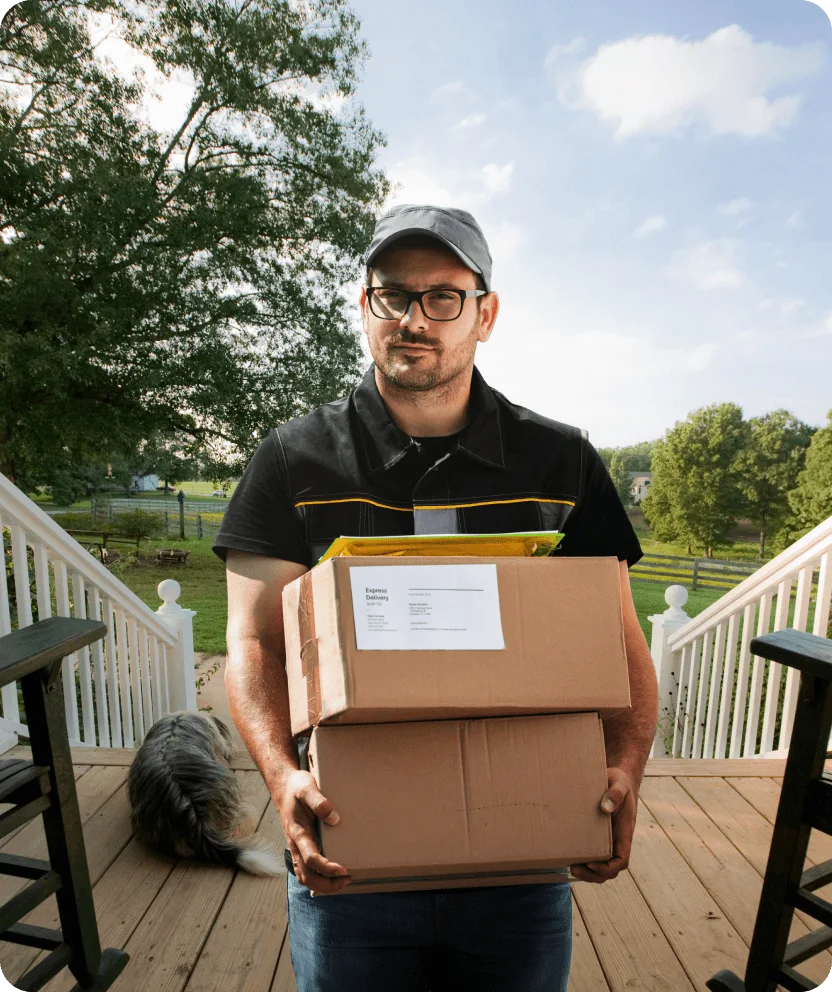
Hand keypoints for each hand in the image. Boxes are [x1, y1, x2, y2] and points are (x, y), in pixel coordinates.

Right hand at [275, 768, 351, 894]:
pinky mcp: (299, 846)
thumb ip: (319, 802)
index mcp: (298, 832)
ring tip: (342, 880)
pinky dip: (317, 878)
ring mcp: (296, 847)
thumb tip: (334, 819)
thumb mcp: (307, 788)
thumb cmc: (296, 787)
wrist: (283, 786)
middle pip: (307, 876)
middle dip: (327, 884)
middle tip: (347, 879)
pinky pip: (304, 870)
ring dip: (322, 884)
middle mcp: (295, 844)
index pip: (312, 859)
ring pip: (304, 877)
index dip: (328, 868)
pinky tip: (330, 875)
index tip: (344, 870)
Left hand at [570, 766, 635, 883]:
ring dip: (588, 872)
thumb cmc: (619, 781)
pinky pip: (594, 853)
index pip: (622, 860)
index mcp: (624, 832)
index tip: (591, 864)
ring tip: (571, 867)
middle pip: (611, 869)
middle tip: (574, 869)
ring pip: (602, 865)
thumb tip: (605, 808)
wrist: (618, 778)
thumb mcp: (619, 784)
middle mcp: (618, 839)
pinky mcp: (599, 834)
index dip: (608, 868)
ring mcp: (609, 839)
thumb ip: (615, 794)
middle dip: (594, 874)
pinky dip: (584, 860)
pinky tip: (570, 857)